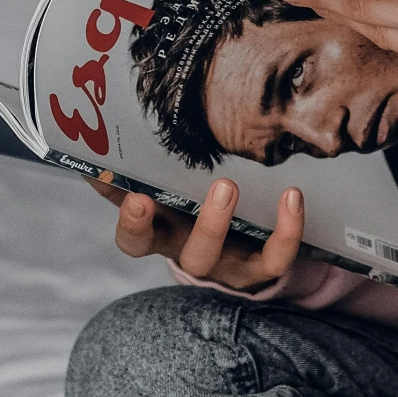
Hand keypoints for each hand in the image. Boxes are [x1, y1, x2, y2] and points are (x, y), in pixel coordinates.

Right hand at [89, 173, 303, 291]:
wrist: (238, 245)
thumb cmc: (191, 204)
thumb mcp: (166, 188)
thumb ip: (139, 165)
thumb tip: (106, 129)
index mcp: (163, 233)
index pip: (136, 241)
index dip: (133, 226)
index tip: (136, 199)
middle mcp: (192, 252)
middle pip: (190, 255)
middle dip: (202, 224)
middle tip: (217, 186)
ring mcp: (227, 263)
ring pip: (225, 258)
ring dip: (225, 225)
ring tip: (232, 186)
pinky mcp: (261, 266)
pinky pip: (275, 257)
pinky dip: (286, 231)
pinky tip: (291, 197)